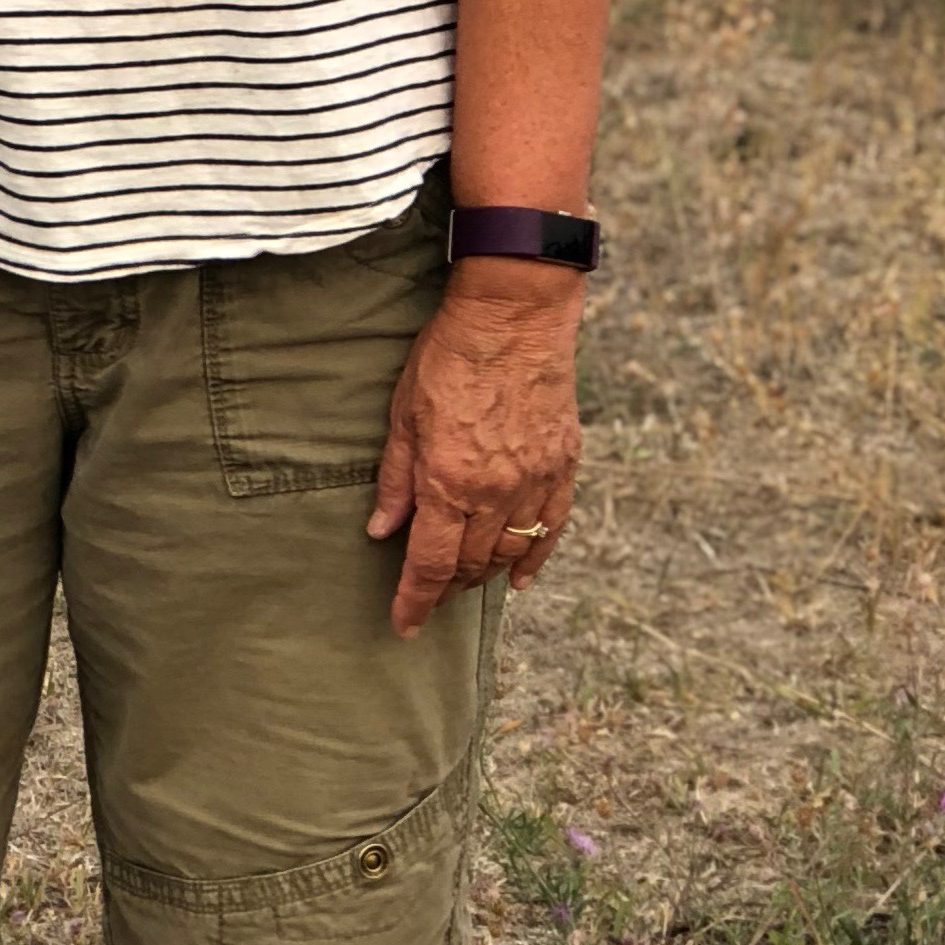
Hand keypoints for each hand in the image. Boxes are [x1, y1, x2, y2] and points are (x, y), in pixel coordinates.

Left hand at [367, 267, 583, 636]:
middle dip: (445, 587)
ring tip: (463, 581)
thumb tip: (381, 529)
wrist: (515, 318)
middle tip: (428, 596)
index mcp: (448, 482)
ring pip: (510, 553)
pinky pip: (552, 529)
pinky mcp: (563, 468)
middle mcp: (495, 493)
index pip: (429, 563)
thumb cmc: (449, 358)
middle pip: (469, 564)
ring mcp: (535, 483)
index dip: (414, 600)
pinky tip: (520, 576)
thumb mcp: (403, 415)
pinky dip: (535, 558)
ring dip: (484, 574)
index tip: (404, 626)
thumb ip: (395, 479)